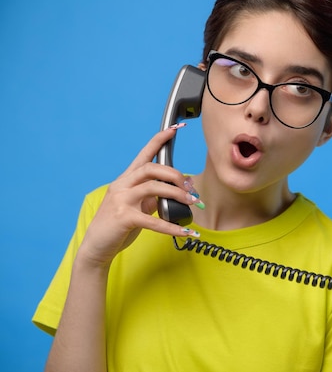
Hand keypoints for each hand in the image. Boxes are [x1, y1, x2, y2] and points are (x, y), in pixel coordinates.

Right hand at [78, 125, 199, 266]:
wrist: (97, 247)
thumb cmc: (119, 226)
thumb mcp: (138, 206)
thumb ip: (154, 196)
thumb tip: (181, 189)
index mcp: (126, 180)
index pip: (144, 154)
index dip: (159, 140)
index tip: (175, 128)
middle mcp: (122, 185)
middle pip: (151, 168)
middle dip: (174, 174)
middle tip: (190, 186)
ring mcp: (121, 200)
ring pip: (153, 188)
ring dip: (177, 194)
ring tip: (192, 203)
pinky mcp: (123, 218)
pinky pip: (153, 220)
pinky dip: (172, 226)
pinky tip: (185, 231)